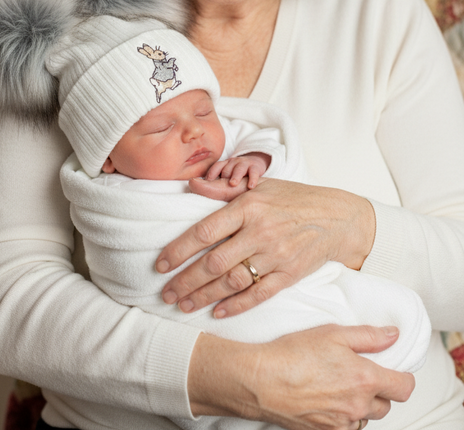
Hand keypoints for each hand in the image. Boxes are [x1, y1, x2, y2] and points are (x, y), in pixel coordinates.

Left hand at [156, 178, 375, 316]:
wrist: (337, 218)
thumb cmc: (294, 199)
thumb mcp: (261, 187)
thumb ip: (225, 190)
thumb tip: (193, 186)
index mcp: (248, 207)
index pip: (204, 231)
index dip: (179, 250)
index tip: (160, 265)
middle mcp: (260, 232)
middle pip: (213, 262)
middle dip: (185, 281)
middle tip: (166, 293)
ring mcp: (275, 255)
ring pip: (231, 282)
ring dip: (203, 296)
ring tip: (183, 305)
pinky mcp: (289, 275)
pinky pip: (257, 294)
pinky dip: (235, 305)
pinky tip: (216, 312)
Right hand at [188, 324, 414, 428]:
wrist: (262, 381)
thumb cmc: (292, 355)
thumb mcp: (332, 333)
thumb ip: (368, 335)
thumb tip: (392, 335)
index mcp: (364, 379)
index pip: (404, 388)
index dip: (402, 377)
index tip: (393, 368)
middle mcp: (358, 406)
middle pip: (387, 405)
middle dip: (379, 390)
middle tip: (359, 371)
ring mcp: (342, 423)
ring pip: (365, 417)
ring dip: (360, 404)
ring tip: (338, 384)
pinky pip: (346, 427)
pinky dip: (343, 414)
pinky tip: (326, 397)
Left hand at [205, 151, 269, 188]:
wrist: (254, 162)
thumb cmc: (236, 172)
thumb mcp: (227, 173)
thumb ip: (216, 178)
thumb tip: (199, 185)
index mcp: (224, 164)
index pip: (216, 166)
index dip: (211, 173)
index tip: (207, 181)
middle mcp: (233, 162)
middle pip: (227, 169)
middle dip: (225, 176)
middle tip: (223, 185)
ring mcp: (244, 164)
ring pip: (239, 169)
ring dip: (235, 176)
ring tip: (232, 184)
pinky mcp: (255, 167)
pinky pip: (254, 172)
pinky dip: (252, 179)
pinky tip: (250, 187)